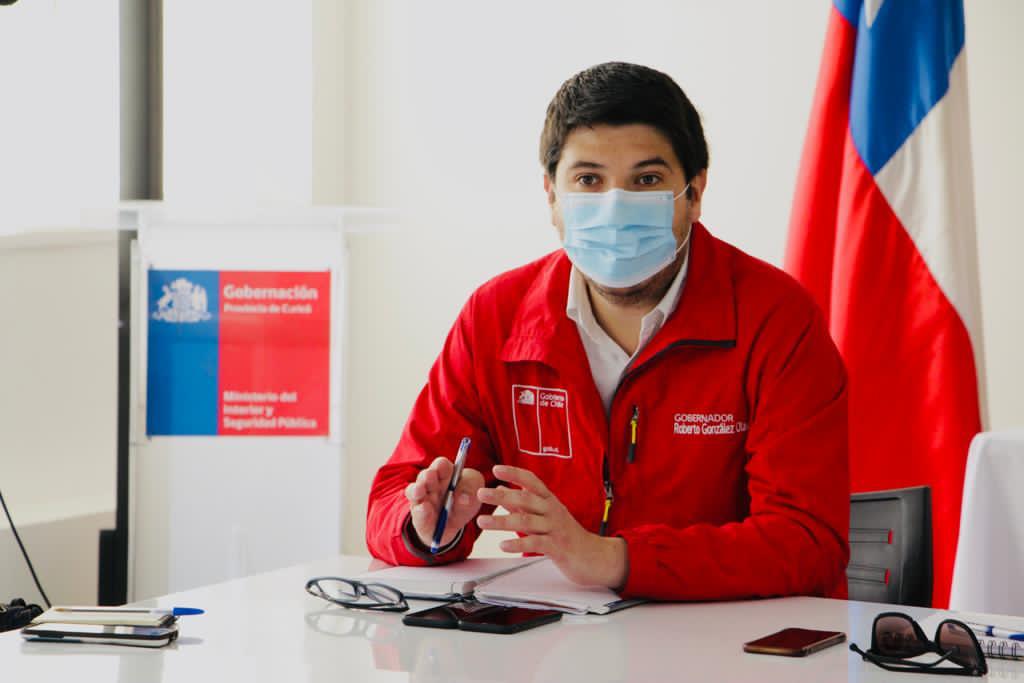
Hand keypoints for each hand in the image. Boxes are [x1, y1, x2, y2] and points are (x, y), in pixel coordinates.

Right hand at [405, 457, 484, 548]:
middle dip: (427, 475)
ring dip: (416, 490)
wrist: (460, 524)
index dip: (441, 465)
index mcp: (445, 474)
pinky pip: (417, 514)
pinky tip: (425, 508)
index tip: (443, 466)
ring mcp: (422, 501)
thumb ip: (470, 490)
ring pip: (414, 492)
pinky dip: (421, 511)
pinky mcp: (420, 519)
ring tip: (420, 490)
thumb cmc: (466, 501)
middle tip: (430, 476)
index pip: (440, 465)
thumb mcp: (475, 492)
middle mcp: (430, 485)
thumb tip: (464, 498)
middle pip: (425, 476)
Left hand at [475, 465, 627, 588]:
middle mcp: (553, 511)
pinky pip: (536, 543)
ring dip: (501, 521)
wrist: (594, 557)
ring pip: (526, 521)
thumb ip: (523, 505)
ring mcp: (556, 528)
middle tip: (481, 494)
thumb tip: (502, 490)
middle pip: (526, 499)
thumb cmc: (566, 536)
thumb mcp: (546, 516)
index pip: (532, 481)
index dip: (515, 473)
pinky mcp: (558, 547)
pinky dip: (517, 544)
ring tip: (482, 522)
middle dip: (501, 495)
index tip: (496, 469)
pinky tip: (503, 545)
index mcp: (550, 501)